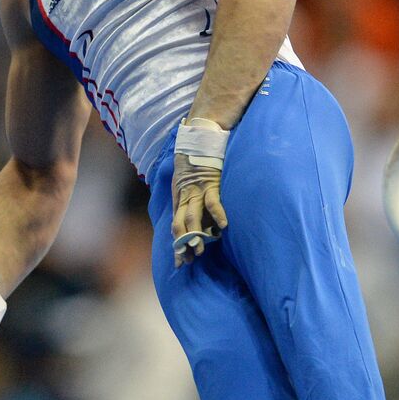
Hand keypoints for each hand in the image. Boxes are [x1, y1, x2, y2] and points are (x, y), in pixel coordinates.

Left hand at [171, 152, 227, 266]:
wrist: (199, 137)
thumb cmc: (195, 161)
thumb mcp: (184, 180)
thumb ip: (188, 199)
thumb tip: (198, 221)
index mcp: (179, 197)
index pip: (175, 225)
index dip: (176, 244)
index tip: (179, 262)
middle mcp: (186, 196)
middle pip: (181, 224)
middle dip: (183, 244)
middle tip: (187, 261)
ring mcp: (198, 190)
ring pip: (193, 216)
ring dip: (195, 235)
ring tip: (200, 250)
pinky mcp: (211, 183)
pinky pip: (213, 201)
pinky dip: (217, 214)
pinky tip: (222, 227)